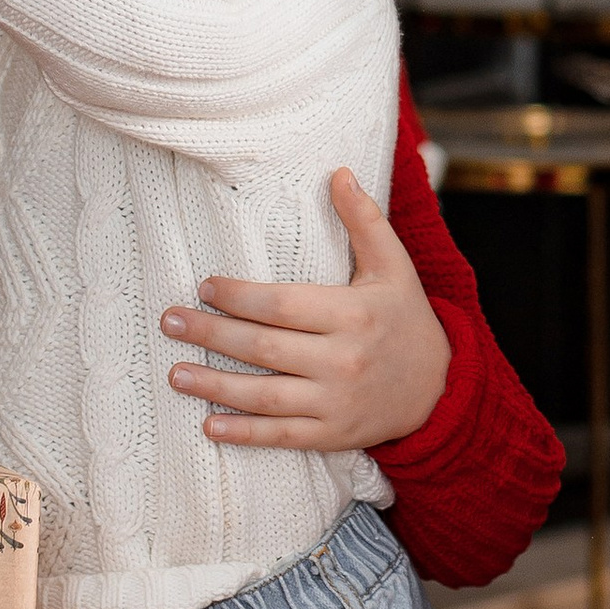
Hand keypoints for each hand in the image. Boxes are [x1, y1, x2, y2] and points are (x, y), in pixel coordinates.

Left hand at [163, 170, 453, 453]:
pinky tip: (209, 425)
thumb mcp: (393, 265)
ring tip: (175, 372)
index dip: (238, 296)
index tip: (205, 287)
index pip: (282, 305)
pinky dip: (244, 434)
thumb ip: (365, 220)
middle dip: (211, 334)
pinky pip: (281, 436)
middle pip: (264, 347)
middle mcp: (343, 360)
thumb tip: (338, 172)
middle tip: (170, 321)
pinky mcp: (333, 434)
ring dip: (215, 385)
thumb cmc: (405, 317)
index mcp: (353, 313)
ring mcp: (337, 402)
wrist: (439, 387)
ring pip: (265, 395)